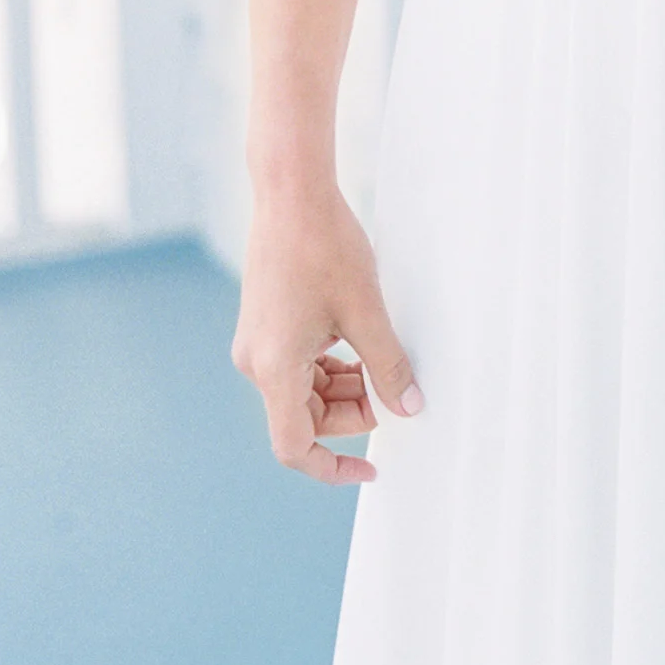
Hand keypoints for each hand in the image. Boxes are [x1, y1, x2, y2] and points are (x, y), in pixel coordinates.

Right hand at [231, 181, 422, 485]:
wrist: (291, 195)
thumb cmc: (326, 248)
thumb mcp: (367, 312)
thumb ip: (388, 365)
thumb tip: (409, 407)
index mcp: (273, 369)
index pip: (294, 445)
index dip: (331, 466)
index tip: (369, 469)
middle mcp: (256, 363)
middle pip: (305, 417)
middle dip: (352, 412)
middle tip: (394, 390)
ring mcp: (258, 344)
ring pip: (304, 391)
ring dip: (345, 388)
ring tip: (381, 360)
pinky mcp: (266, 326)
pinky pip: (299, 366)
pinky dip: (332, 366)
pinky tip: (360, 342)